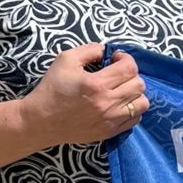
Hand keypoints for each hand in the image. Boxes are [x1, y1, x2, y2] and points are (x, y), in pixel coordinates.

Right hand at [22, 42, 147, 147]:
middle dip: (130, 74)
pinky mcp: (109, 132)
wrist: (41, 121)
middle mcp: (107, 103)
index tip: (115, 59)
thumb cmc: (51, 88)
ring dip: (134, 93)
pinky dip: (131, 110)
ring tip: (120, 90)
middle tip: (117, 74)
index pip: (129, 68)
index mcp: (97, 84)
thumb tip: (107, 51)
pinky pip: (135, 120)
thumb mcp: (65, 60)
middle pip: (139, 85)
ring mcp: (110, 120)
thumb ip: (90, 50)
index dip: (125, 59)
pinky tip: (118, 104)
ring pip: (142, 103)